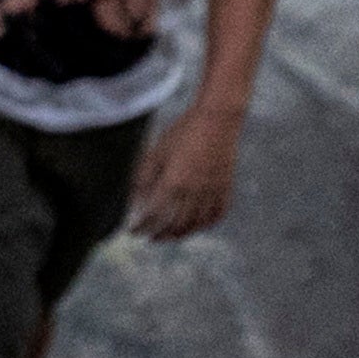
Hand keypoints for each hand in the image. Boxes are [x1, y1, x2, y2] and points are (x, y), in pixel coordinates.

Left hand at [128, 107, 242, 239]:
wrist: (217, 120)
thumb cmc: (182, 132)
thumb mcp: (157, 152)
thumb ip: (145, 178)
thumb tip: (134, 201)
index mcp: (174, 183)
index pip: (154, 215)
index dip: (142, 226)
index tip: (133, 231)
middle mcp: (194, 192)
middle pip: (174, 224)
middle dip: (159, 234)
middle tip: (149, 238)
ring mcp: (212, 192)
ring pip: (195, 224)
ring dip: (180, 234)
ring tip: (168, 236)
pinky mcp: (225, 188)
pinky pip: (216, 215)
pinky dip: (205, 224)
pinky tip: (195, 226)